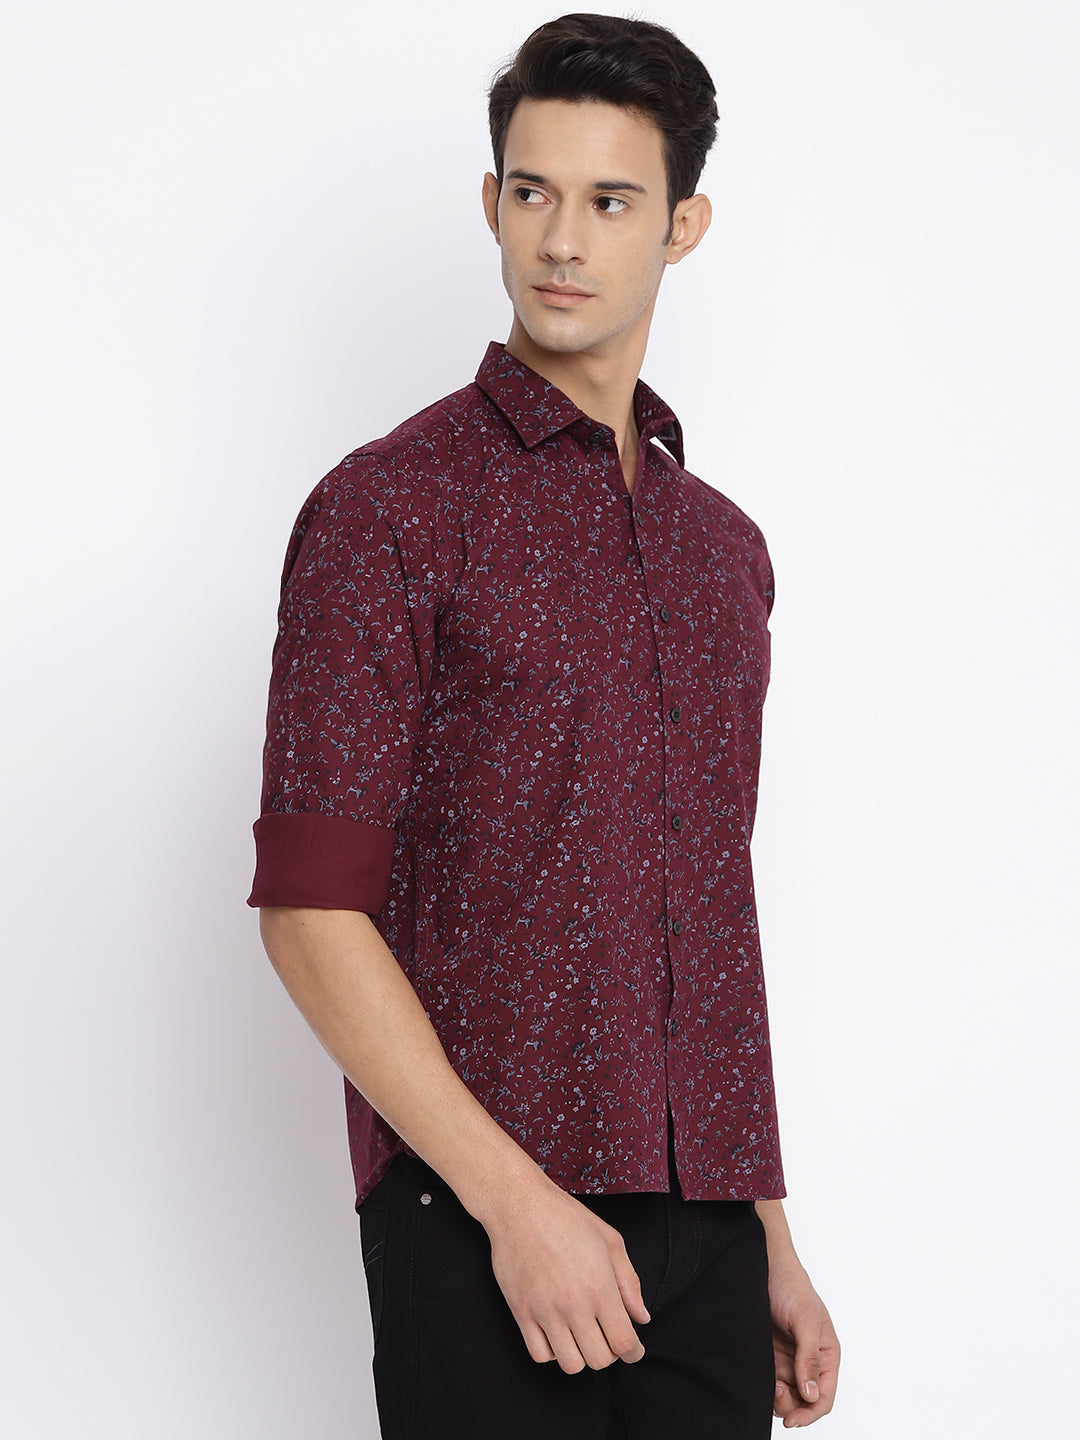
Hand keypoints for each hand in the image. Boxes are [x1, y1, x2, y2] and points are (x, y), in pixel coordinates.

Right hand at [482, 1174, 650, 1373]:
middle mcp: (573, 1305)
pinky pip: (540, 1354)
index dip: (634, 1353)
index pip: (624, 1343)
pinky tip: (558, 1333)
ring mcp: (545, 1311)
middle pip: (600, 1360)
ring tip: (582, 1335)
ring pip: (570, 1364)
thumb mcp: (610, 1240)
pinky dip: (553, 1351)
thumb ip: (630, 1282)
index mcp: (600, 1287)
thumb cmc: (566, 1217)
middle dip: (610, 1353)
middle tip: (608, 1336)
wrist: (520, 1206)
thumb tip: (641, 1316)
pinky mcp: (521, 1312)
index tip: (635, 1349)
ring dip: (582, 1355)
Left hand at [767, 1257, 839, 1426]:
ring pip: (786, 1395)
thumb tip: (811, 1394)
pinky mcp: (769, 1355)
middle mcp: (808, 1360)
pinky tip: (760, 1375)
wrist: (763, 1265)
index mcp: (826, 1354)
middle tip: (776, 1391)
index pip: (825, 1396)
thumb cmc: (791, 1286)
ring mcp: (788, 1359)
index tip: (792, 1420)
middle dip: (791, 1405)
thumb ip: (809, 1357)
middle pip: (804, 1401)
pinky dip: (765, 1385)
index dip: (811, 1412)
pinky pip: (769, 1381)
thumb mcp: (805, 1320)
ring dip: (777, 1397)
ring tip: (769, 1382)